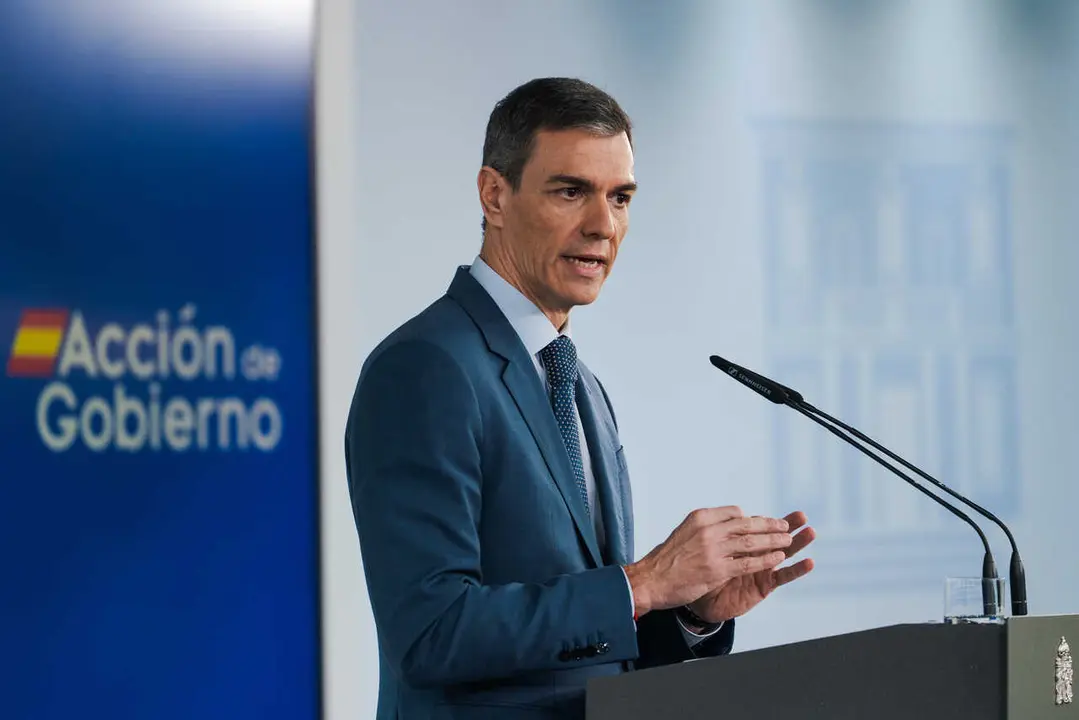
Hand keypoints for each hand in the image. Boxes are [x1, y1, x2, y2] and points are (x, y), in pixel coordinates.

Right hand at [623, 506, 793, 616]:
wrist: (651, 580)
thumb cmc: (666, 559)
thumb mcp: (684, 532)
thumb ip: (706, 528)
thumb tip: (727, 525)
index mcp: (700, 518)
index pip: (734, 513)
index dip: (752, 518)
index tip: (764, 522)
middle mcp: (708, 530)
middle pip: (747, 524)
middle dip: (770, 525)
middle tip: (785, 525)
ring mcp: (714, 550)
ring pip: (752, 542)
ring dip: (773, 541)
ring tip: (788, 539)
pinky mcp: (718, 570)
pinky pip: (748, 563)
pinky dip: (766, 560)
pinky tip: (777, 558)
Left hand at [686, 511, 815, 623]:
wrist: (700, 603)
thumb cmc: (701, 575)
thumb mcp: (706, 552)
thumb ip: (715, 535)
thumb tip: (719, 517)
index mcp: (739, 543)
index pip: (755, 527)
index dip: (763, 520)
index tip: (767, 514)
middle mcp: (753, 554)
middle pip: (772, 536)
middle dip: (787, 525)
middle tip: (802, 515)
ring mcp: (761, 568)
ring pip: (783, 553)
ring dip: (798, 542)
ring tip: (811, 532)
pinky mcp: (765, 585)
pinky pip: (783, 576)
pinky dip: (797, 570)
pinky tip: (810, 562)